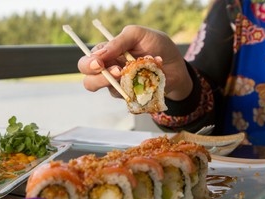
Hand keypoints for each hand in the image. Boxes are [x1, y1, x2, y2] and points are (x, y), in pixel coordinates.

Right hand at [77, 25, 192, 100]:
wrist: (176, 66)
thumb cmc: (157, 46)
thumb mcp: (138, 35)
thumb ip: (119, 41)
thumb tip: (99, 55)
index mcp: (107, 54)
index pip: (88, 60)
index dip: (89, 64)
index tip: (99, 63)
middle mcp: (109, 71)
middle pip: (89, 79)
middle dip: (97, 78)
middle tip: (115, 72)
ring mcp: (119, 85)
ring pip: (106, 90)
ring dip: (115, 84)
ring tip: (129, 76)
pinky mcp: (131, 96)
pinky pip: (126, 96)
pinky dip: (137, 87)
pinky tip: (149, 78)